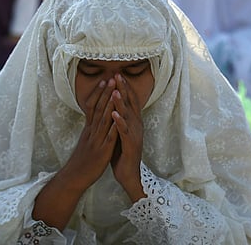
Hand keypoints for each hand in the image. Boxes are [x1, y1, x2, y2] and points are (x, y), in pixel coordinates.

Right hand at [59, 78, 118, 193]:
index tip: (105, 81)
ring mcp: (97, 140)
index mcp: (90, 129)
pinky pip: (109, 136)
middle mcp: (92, 131)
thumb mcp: (86, 141)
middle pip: (99, 109)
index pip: (94, 107)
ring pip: (104, 119)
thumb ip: (91, 129)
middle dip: (106, 93)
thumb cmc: (82, 160)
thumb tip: (94, 119)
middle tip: (111, 78)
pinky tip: (118, 116)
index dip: (99, 94)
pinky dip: (113, 125)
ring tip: (115, 90)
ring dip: (110, 104)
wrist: (75, 177)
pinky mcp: (102, 150)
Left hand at [110, 74, 145, 201]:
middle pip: (131, 104)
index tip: (118, 75)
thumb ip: (119, 119)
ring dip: (122, 103)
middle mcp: (137, 126)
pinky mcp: (131, 145)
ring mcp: (135, 135)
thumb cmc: (123, 153)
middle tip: (118, 75)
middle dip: (124, 89)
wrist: (129, 175)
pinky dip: (120, 122)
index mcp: (133, 122)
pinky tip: (114, 114)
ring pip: (128, 116)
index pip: (130, 101)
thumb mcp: (120, 133)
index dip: (125, 88)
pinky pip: (124, 132)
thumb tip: (114, 105)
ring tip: (116, 91)